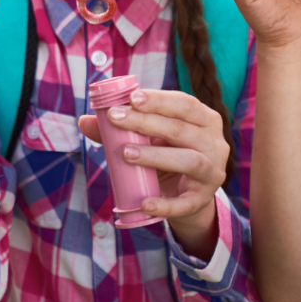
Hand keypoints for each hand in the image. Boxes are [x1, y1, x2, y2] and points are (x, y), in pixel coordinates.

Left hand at [79, 89, 227, 257]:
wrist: (188, 195)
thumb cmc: (168, 153)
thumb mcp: (150, 138)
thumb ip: (121, 128)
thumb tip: (85, 120)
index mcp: (205, 119)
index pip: (184, 103)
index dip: (159, 100)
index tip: (131, 98)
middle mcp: (215, 143)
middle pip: (180, 129)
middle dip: (146, 123)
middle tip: (115, 119)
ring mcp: (212, 172)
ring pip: (188, 160)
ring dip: (155, 156)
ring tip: (126, 153)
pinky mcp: (202, 199)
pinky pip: (185, 203)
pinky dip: (164, 203)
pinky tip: (144, 203)